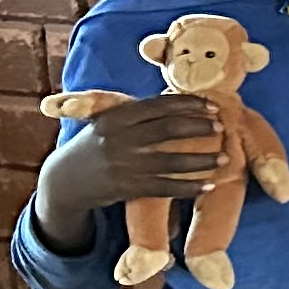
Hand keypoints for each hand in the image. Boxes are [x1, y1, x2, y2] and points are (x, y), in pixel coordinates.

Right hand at [33, 88, 225, 242]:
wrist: (63, 181)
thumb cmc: (94, 146)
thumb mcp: (106, 123)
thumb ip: (135, 113)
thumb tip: (177, 99)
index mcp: (115, 118)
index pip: (159, 106)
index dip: (189, 104)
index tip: (212, 106)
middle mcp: (118, 139)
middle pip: (168, 130)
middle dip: (200, 127)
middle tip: (222, 128)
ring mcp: (123, 165)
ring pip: (172, 161)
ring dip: (203, 160)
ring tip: (226, 158)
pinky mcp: (126, 188)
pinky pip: (165, 187)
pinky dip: (190, 187)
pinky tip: (209, 185)